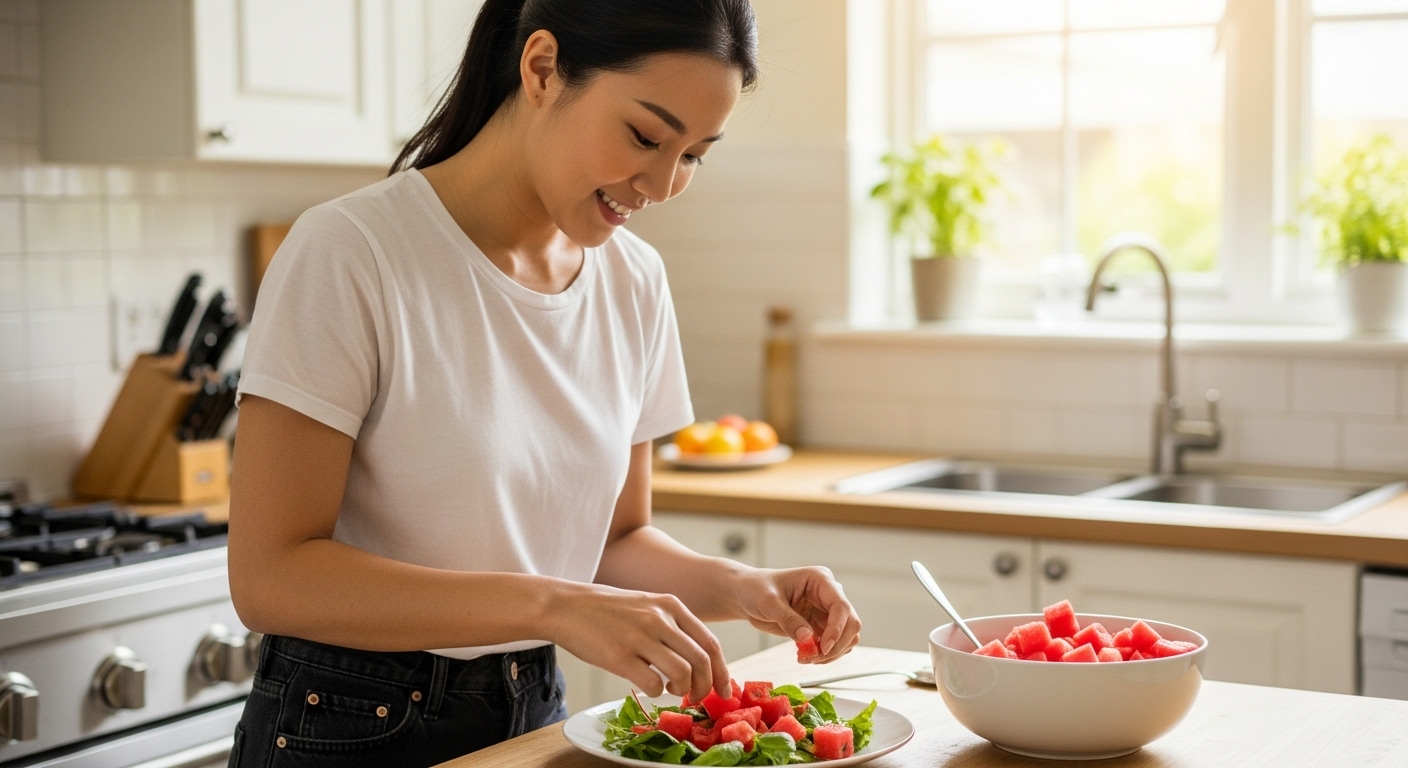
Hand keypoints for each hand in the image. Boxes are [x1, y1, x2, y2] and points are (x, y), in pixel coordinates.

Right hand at [546, 582, 729, 700]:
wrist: (566, 605)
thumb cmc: (607, 609)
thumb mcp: (646, 605)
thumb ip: (672, 625)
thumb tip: (698, 659)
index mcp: (671, 605)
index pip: (710, 644)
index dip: (722, 672)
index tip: (724, 690)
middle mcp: (660, 619)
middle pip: (701, 661)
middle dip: (704, 687)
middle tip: (695, 698)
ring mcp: (640, 637)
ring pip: (682, 674)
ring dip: (681, 691)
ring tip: (669, 690)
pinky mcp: (620, 657)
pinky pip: (652, 684)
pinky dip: (655, 692)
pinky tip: (646, 686)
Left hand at [735, 567, 861, 663]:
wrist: (747, 596)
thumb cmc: (755, 590)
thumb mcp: (768, 602)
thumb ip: (788, 619)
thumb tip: (807, 637)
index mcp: (820, 580)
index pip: (841, 606)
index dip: (837, 629)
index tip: (823, 648)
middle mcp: (829, 595)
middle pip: (851, 624)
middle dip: (836, 645)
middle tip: (813, 658)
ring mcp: (826, 611)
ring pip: (847, 637)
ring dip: (832, 653)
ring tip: (807, 658)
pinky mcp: (821, 626)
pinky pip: (834, 645)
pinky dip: (825, 655)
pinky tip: (806, 656)